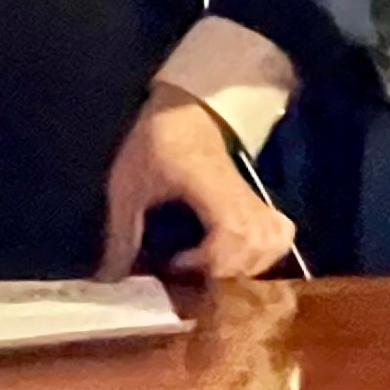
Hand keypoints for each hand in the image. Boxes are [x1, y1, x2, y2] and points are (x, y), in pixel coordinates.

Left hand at [96, 86, 294, 278]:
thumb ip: (122, 232)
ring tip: (211, 266)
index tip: (176, 261)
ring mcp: (256, 197)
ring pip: (271, 243)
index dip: (209, 258)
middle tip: (190, 269)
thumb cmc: (155, 144)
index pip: (233, 231)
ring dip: (244, 266)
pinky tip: (235, 258)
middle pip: (256, 245)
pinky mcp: (261, 201)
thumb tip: (109, 280)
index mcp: (210, 185)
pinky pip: (279, 234)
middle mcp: (241, 194)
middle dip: (223, 270)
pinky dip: (263, 254)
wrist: (184, 109)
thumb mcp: (128, 186)